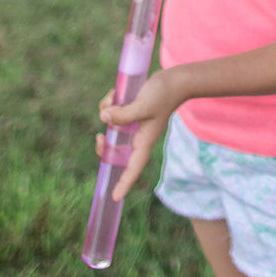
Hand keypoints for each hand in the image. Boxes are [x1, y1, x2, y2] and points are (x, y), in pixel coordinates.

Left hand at [97, 68, 180, 201]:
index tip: (115, 197)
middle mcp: (138, 135)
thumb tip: (103, 118)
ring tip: (113, 99)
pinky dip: (110, 104)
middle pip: (115, 150)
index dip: (124, 183)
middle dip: (104, 145)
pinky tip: (116, 93)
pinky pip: (113, 113)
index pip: (133, 167)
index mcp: (144, 140)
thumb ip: (123, 114)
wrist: (176, 79)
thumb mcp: (143, 105)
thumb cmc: (164, 94)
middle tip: (99, 137)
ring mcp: (134, 124)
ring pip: (111, 127)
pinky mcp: (131, 111)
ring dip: (107, 113)